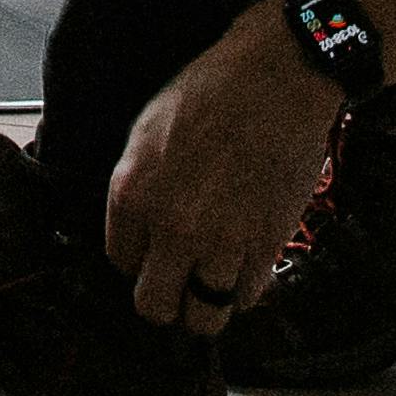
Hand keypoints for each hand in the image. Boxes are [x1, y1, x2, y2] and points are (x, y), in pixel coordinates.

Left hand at [104, 2, 346, 332]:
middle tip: (176, 284)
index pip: (120, 261)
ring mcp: (220, 241)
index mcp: (132, 193)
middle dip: (163, 300)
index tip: (151, 253)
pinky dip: (243, 289)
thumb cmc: (211, 92)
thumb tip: (137, 225)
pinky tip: (242, 267)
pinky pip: (247, 296)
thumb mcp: (147, 130)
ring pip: (204, 316)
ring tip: (210, 284)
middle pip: (154, 305)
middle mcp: (171, 227)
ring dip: (205, 303)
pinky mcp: (266, 245)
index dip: (137, 260)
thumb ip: (138, 186)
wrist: (275, 79)